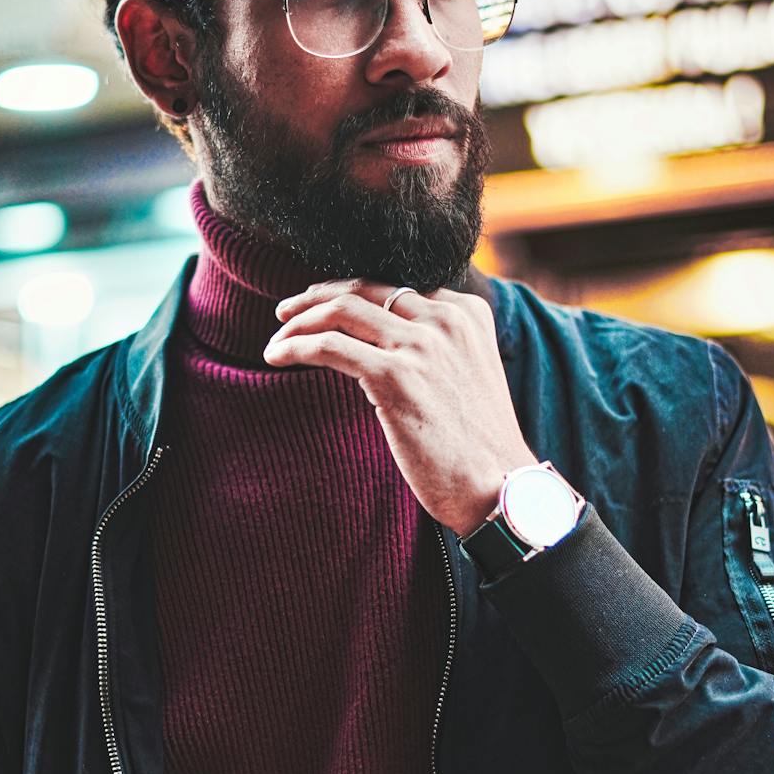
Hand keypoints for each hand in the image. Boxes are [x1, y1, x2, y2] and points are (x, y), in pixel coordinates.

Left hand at [263, 280, 537, 534]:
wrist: (498, 486)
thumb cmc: (480, 446)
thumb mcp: (470, 375)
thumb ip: (439, 350)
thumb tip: (382, 348)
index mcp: (466, 313)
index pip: (396, 287)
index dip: (352, 293)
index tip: (323, 307)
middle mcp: (444, 319)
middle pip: (364, 289)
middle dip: (317, 297)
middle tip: (287, 313)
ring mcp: (420, 345)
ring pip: (340, 311)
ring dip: (299, 322)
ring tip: (276, 340)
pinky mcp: (394, 376)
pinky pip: (329, 347)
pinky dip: (295, 348)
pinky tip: (276, 357)